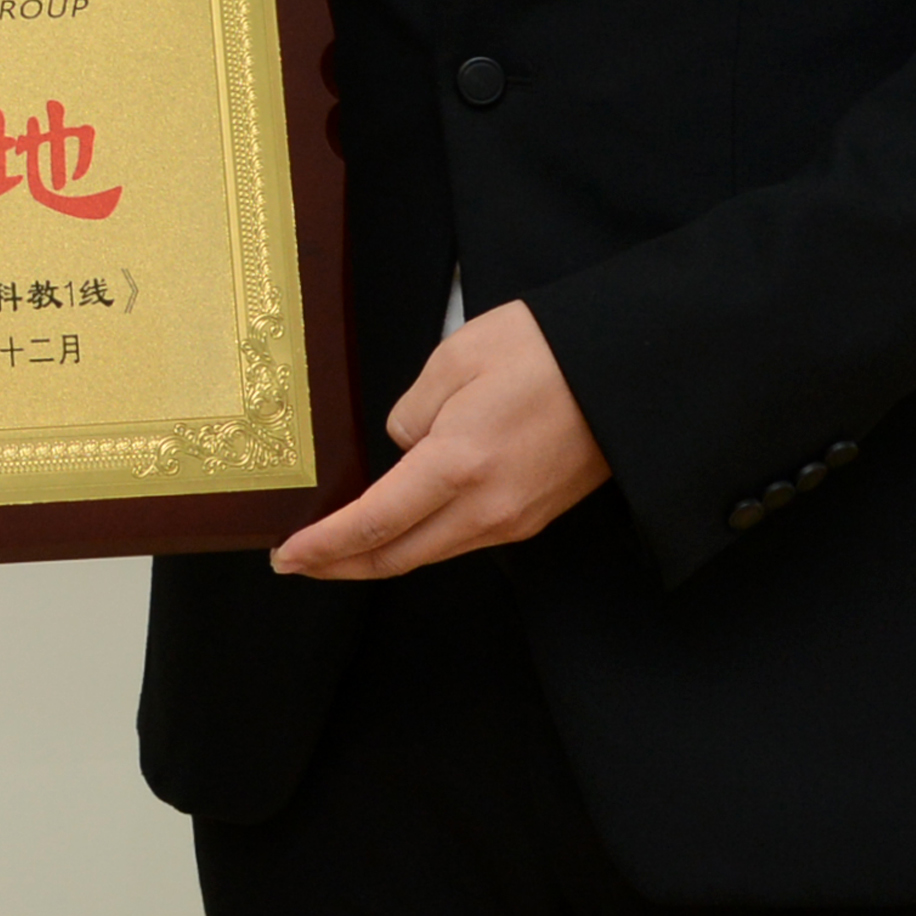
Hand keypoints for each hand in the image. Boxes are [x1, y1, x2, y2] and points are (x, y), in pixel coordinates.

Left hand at [271, 298, 610, 582]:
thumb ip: (412, 410)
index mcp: (457, 465)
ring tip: (339, 548)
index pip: (373, 524)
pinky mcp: (534, 515)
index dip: (325, 547)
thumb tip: (405, 447)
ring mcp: (514, 519)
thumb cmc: (545, 350)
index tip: (287, 556)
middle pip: (398, 556)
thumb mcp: (456, 358)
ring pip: (432, 552)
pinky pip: (464, 539)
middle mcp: (486, 507)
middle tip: (298, 563)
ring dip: (380, 556)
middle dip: (341, 565)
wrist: (628, 371)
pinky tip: (401, 527)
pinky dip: (421, 541)